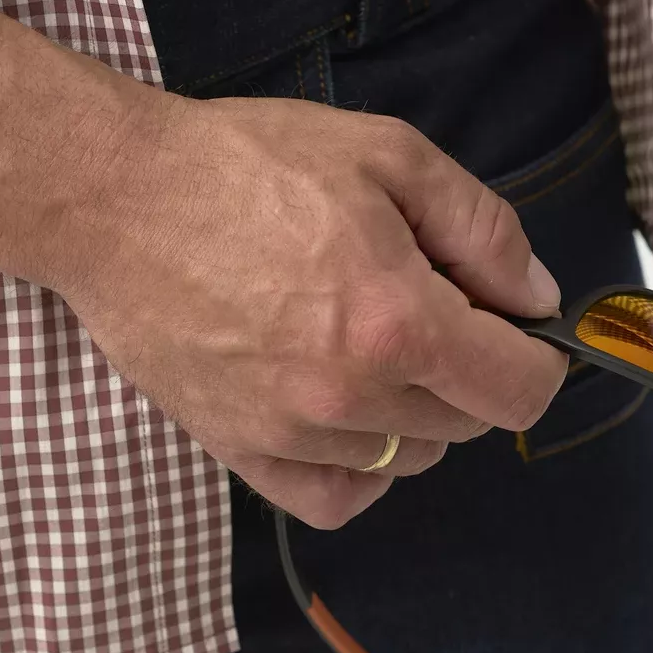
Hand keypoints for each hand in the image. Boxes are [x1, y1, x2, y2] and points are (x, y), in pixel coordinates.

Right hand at [57, 93, 568, 528]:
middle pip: (469, 422)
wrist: (115, 197)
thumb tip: (537, 300)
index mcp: (399, 323)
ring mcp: (291, 432)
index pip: (520, 390)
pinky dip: (363, 467)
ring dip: (419, 410)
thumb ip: (483, 230)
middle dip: (472, 367)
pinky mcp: (238, 449)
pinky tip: (351, 414)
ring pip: (410, 457)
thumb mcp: (389, 156)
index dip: (537, 355)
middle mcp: (351, 395)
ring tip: (373, 341)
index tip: (513, 322)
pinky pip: (335, 496)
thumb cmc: (249, 162)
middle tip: (426, 301)